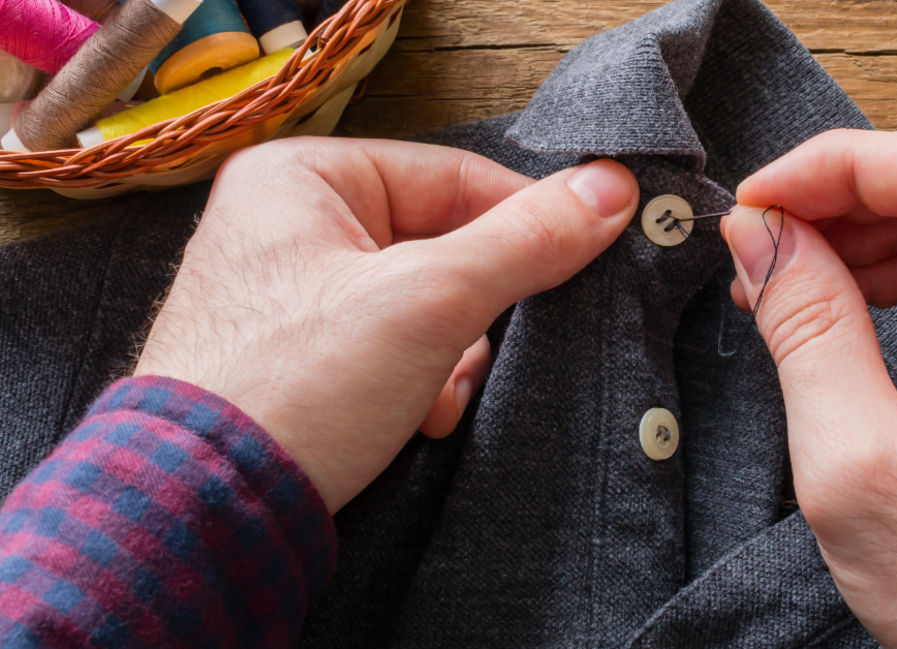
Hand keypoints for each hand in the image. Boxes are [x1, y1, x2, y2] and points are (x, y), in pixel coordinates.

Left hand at [134, 137, 637, 512]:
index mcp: (301, 177)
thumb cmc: (294, 387)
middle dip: (473, 311)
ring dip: (450, 356)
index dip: (524, 220)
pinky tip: (414, 417)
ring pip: (423, 304)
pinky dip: (418, 383)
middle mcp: (289, 225)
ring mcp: (292, 295)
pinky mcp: (300, 356)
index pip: (453, 176)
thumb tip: (611, 190)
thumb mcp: (428, 303)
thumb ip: (524, 242)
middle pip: (441, 244)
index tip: (582, 255)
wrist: (206, 512)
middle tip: (480, 347)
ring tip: (433, 394)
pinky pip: (392, 347)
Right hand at [721, 129, 896, 648]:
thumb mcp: (857, 463)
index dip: (832, 168)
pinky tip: (830, 298)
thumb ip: (806, 328)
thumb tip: (759, 235)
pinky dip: (890, 276)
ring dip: (858, 238)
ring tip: (779, 277)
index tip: (756, 198)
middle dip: (840, 201)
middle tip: (757, 238)